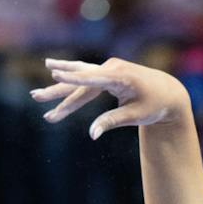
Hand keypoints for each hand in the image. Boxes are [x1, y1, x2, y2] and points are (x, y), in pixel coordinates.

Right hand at [30, 56, 190, 140]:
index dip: (72, 79)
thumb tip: (91, 135)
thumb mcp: (135, 116)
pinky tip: (53, 71)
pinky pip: (84, 79)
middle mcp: (111, 68)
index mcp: (120, 77)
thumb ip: (112, 122)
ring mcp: (107, 69)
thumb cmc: (154, 105)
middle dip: (57, 92)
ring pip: (79, 80)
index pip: (91, 79)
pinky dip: (70, 80)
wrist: (167, 91)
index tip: (54, 76)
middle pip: (79, 82)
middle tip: (35, 97)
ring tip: (37, 89)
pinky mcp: (106, 73)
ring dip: (58, 86)